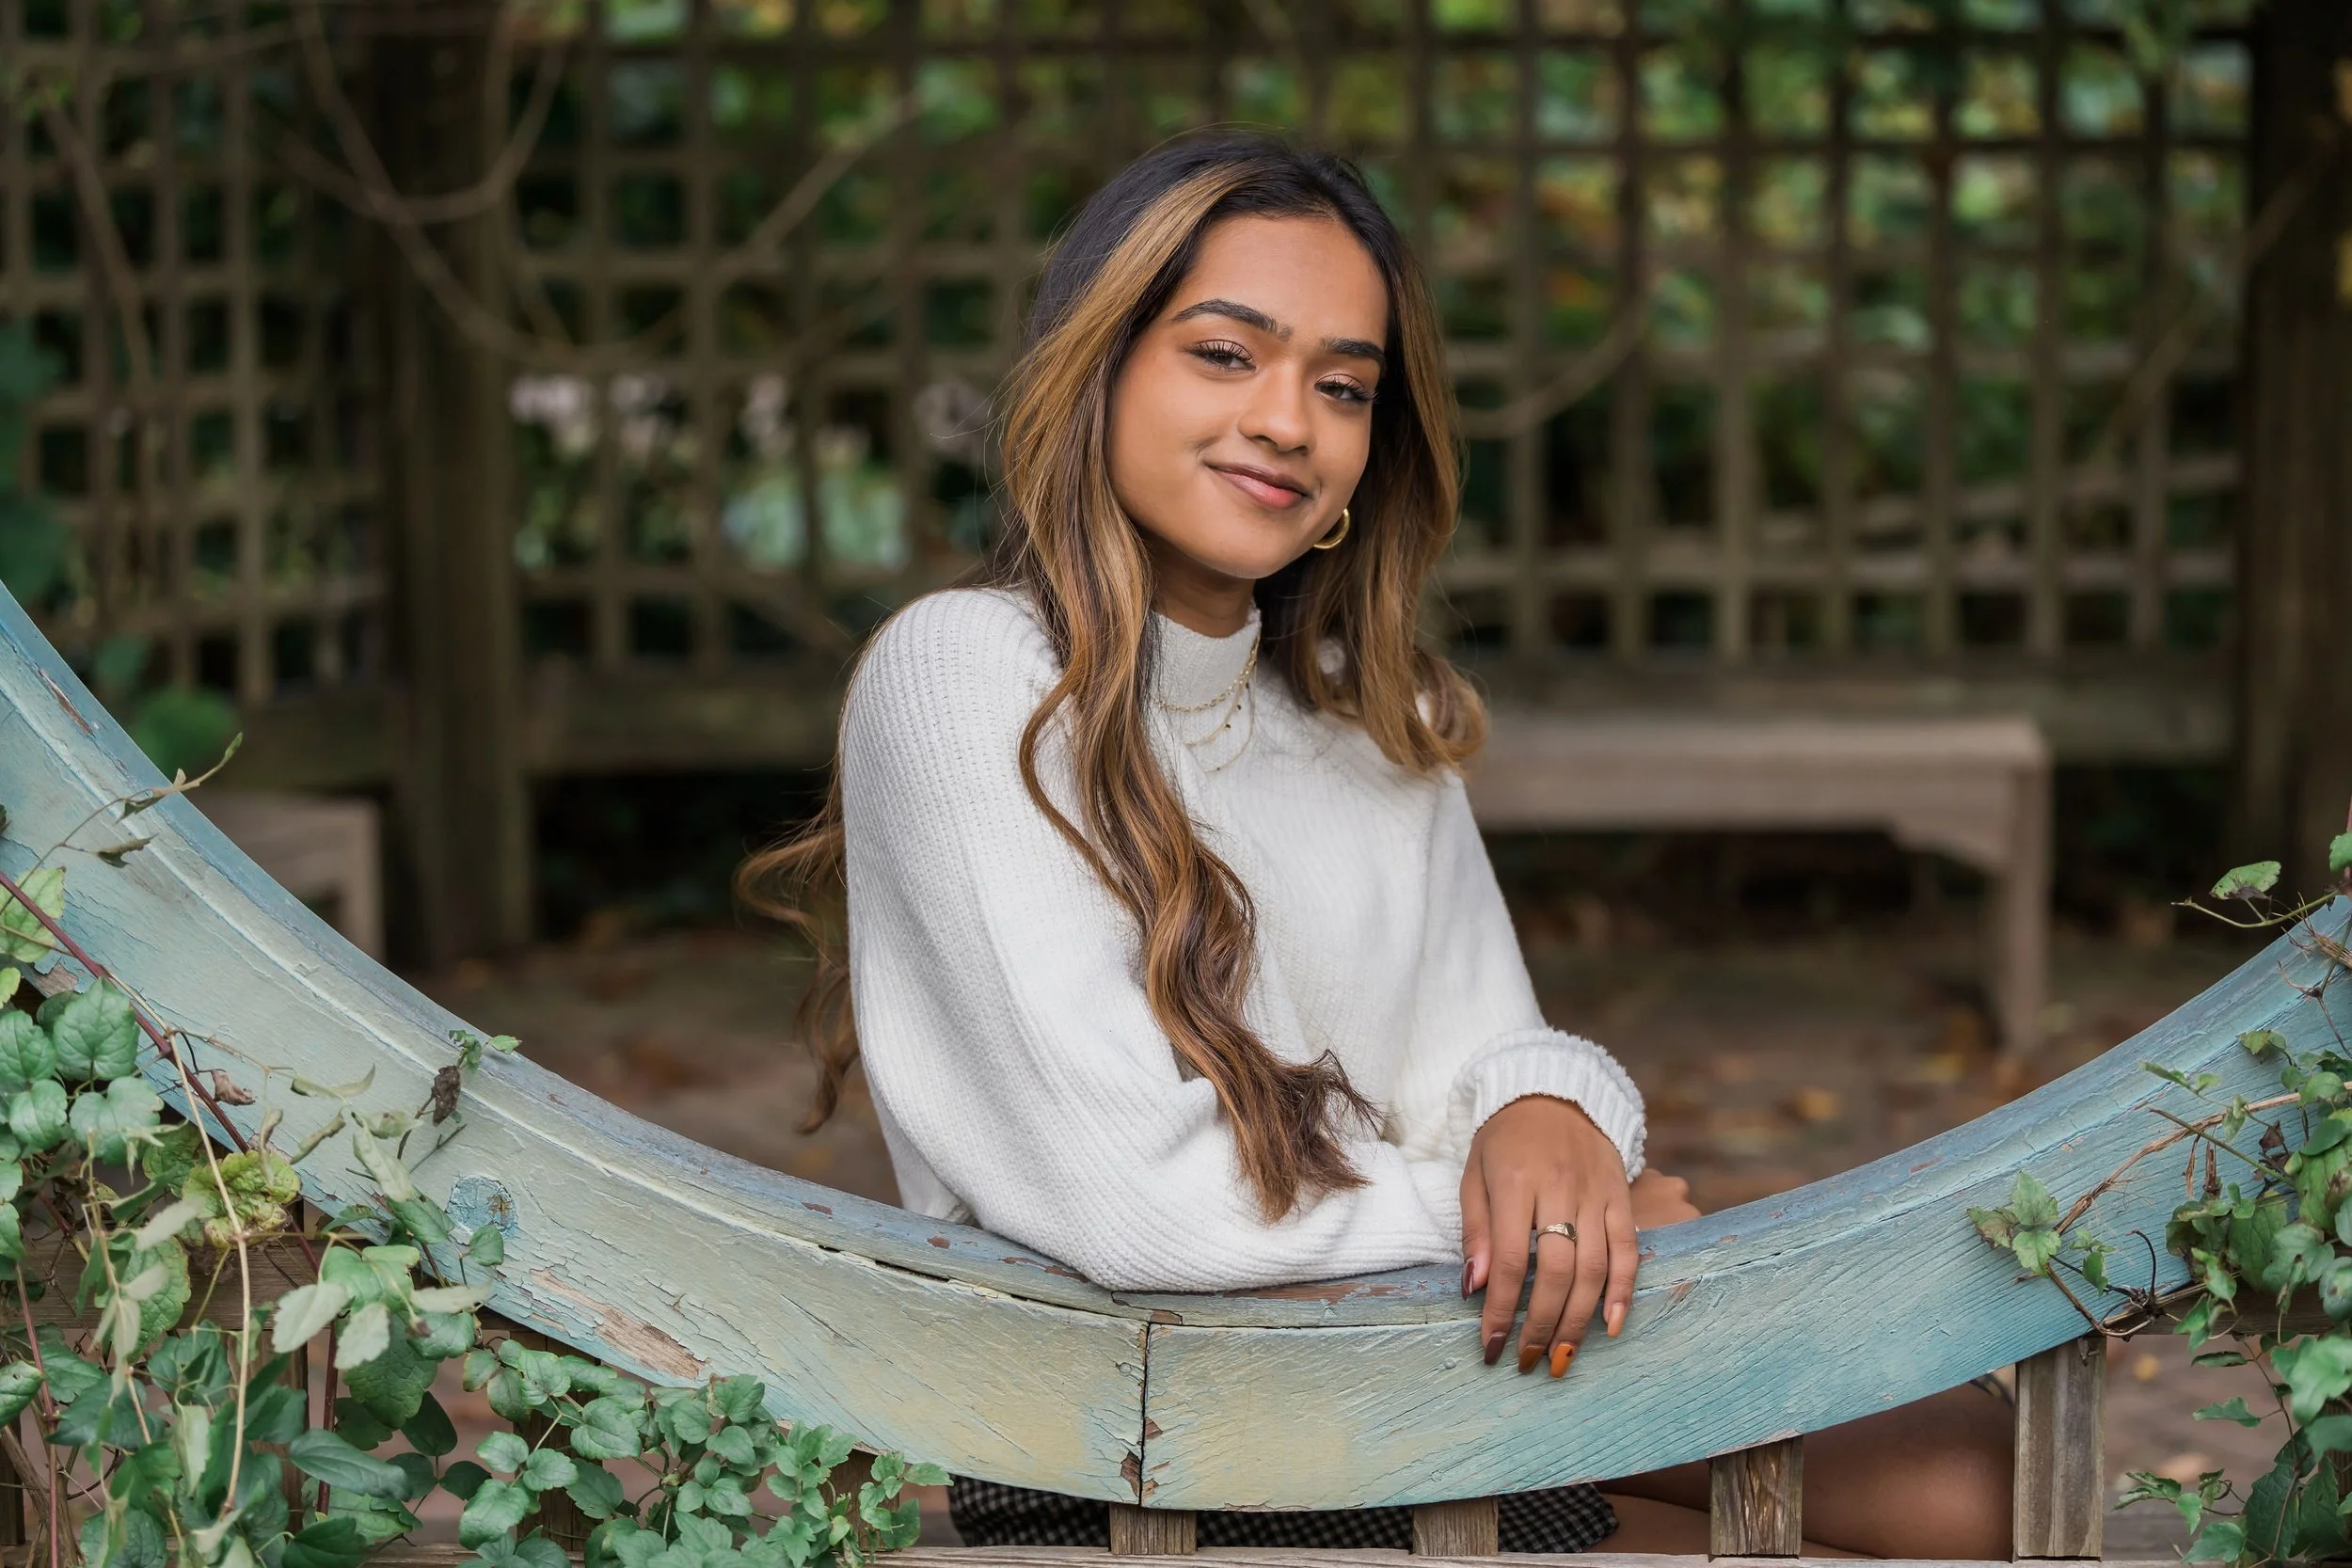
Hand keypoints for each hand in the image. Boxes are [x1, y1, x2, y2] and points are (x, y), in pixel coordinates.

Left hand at [1459, 1095, 1634, 1375]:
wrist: (1554, 1093)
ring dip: (1579, 1320)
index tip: (1492, 1346)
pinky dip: (1624, 1291)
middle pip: (1559, 1271)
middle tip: (1528, 1360)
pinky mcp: (1622, 1196)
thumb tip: (1474, 1288)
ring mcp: (1597, 1193)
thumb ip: (1476, 1232)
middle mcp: (1561, 1189)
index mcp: (1516, 1182)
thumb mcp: (1474, 1175)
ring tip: (1562, 1356)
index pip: (1513, 1260)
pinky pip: (1630, 1250)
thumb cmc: (1505, 1141)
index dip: (1503, 1310)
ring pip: (1596, 1268)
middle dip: (1541, 1324)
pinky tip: (1611, 1326)